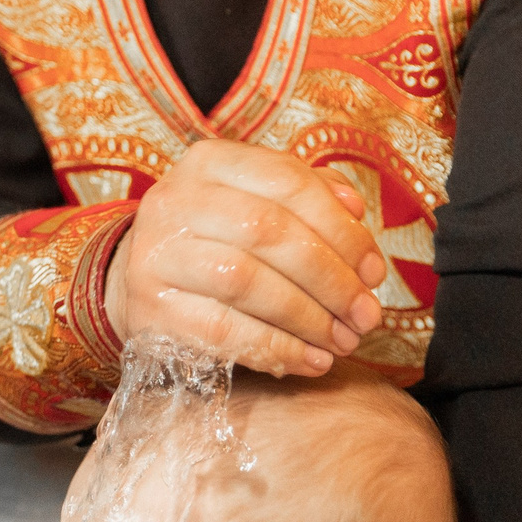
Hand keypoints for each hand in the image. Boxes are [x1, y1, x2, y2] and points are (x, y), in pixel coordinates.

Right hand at [102, 138, 386, 376]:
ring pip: (246, 280)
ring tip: (342, 340)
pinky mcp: (151, 308)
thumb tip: (355, 211)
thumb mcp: (258, 201)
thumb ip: (309, 196)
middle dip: (331, 278)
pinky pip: (224, 330)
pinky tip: (310, 359)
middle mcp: (174, 200)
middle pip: (268, 230)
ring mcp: (157, 254)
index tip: (375, 271)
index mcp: (209, 162)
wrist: (146, 280)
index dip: (341, 228)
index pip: (287, 181)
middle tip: (366, 315)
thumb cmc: (220, 240)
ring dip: (308, 318)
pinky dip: (277, 348)